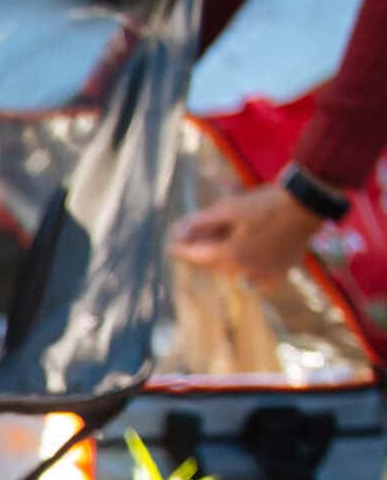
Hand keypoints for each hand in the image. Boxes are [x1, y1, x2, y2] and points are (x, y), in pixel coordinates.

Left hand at [171, 182, 324, 285]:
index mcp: (231, 256)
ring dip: (226, 257)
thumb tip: (177, 232)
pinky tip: (250, 250)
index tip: (171, 246)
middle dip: (206, 250)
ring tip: (228, 237)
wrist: (307, 204)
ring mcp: (264, 275)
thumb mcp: (229, 207)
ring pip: (234, 270)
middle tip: (200, 236)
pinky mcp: (279, 274)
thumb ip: (200, 222)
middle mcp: (246, 272)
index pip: (196, 256)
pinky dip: (248, 265)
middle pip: (214, 264)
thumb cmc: (266, 203)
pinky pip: (255, 275)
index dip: (182, 249)